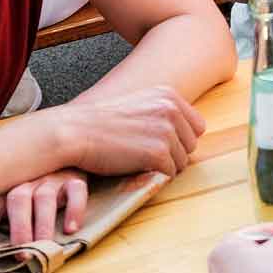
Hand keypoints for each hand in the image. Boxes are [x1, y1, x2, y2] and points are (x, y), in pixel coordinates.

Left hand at [0, 170, 87, 267]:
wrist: (67, 157)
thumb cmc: (31, 191)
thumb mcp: (8, 202)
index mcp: (4, 190)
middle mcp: (25, 181)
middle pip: (16, 199)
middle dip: (18, 229)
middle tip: (21, 257)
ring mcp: (50, 178)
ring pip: (44, 197)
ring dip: (43, 225)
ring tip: (44, 247)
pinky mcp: (74, 178)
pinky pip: (75, 190)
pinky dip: (74, 209)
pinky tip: (71, 230)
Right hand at [61, 85, 205, 177]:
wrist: (75, 132)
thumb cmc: (101, 123)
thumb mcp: (137, 105)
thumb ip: (162, 113)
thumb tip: (188, 133)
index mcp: (168, 96)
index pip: (196, 125)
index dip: (181, 139)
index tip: (163, 145)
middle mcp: (171, 110)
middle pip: (191, 144)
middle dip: (174, 153)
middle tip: (147, 156)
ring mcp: (166, 131)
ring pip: (182, 161)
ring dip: (164, 166)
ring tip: (139, 161)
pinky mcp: (159, 153)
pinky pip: (170, 173)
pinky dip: (156, 176)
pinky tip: (137, 168)